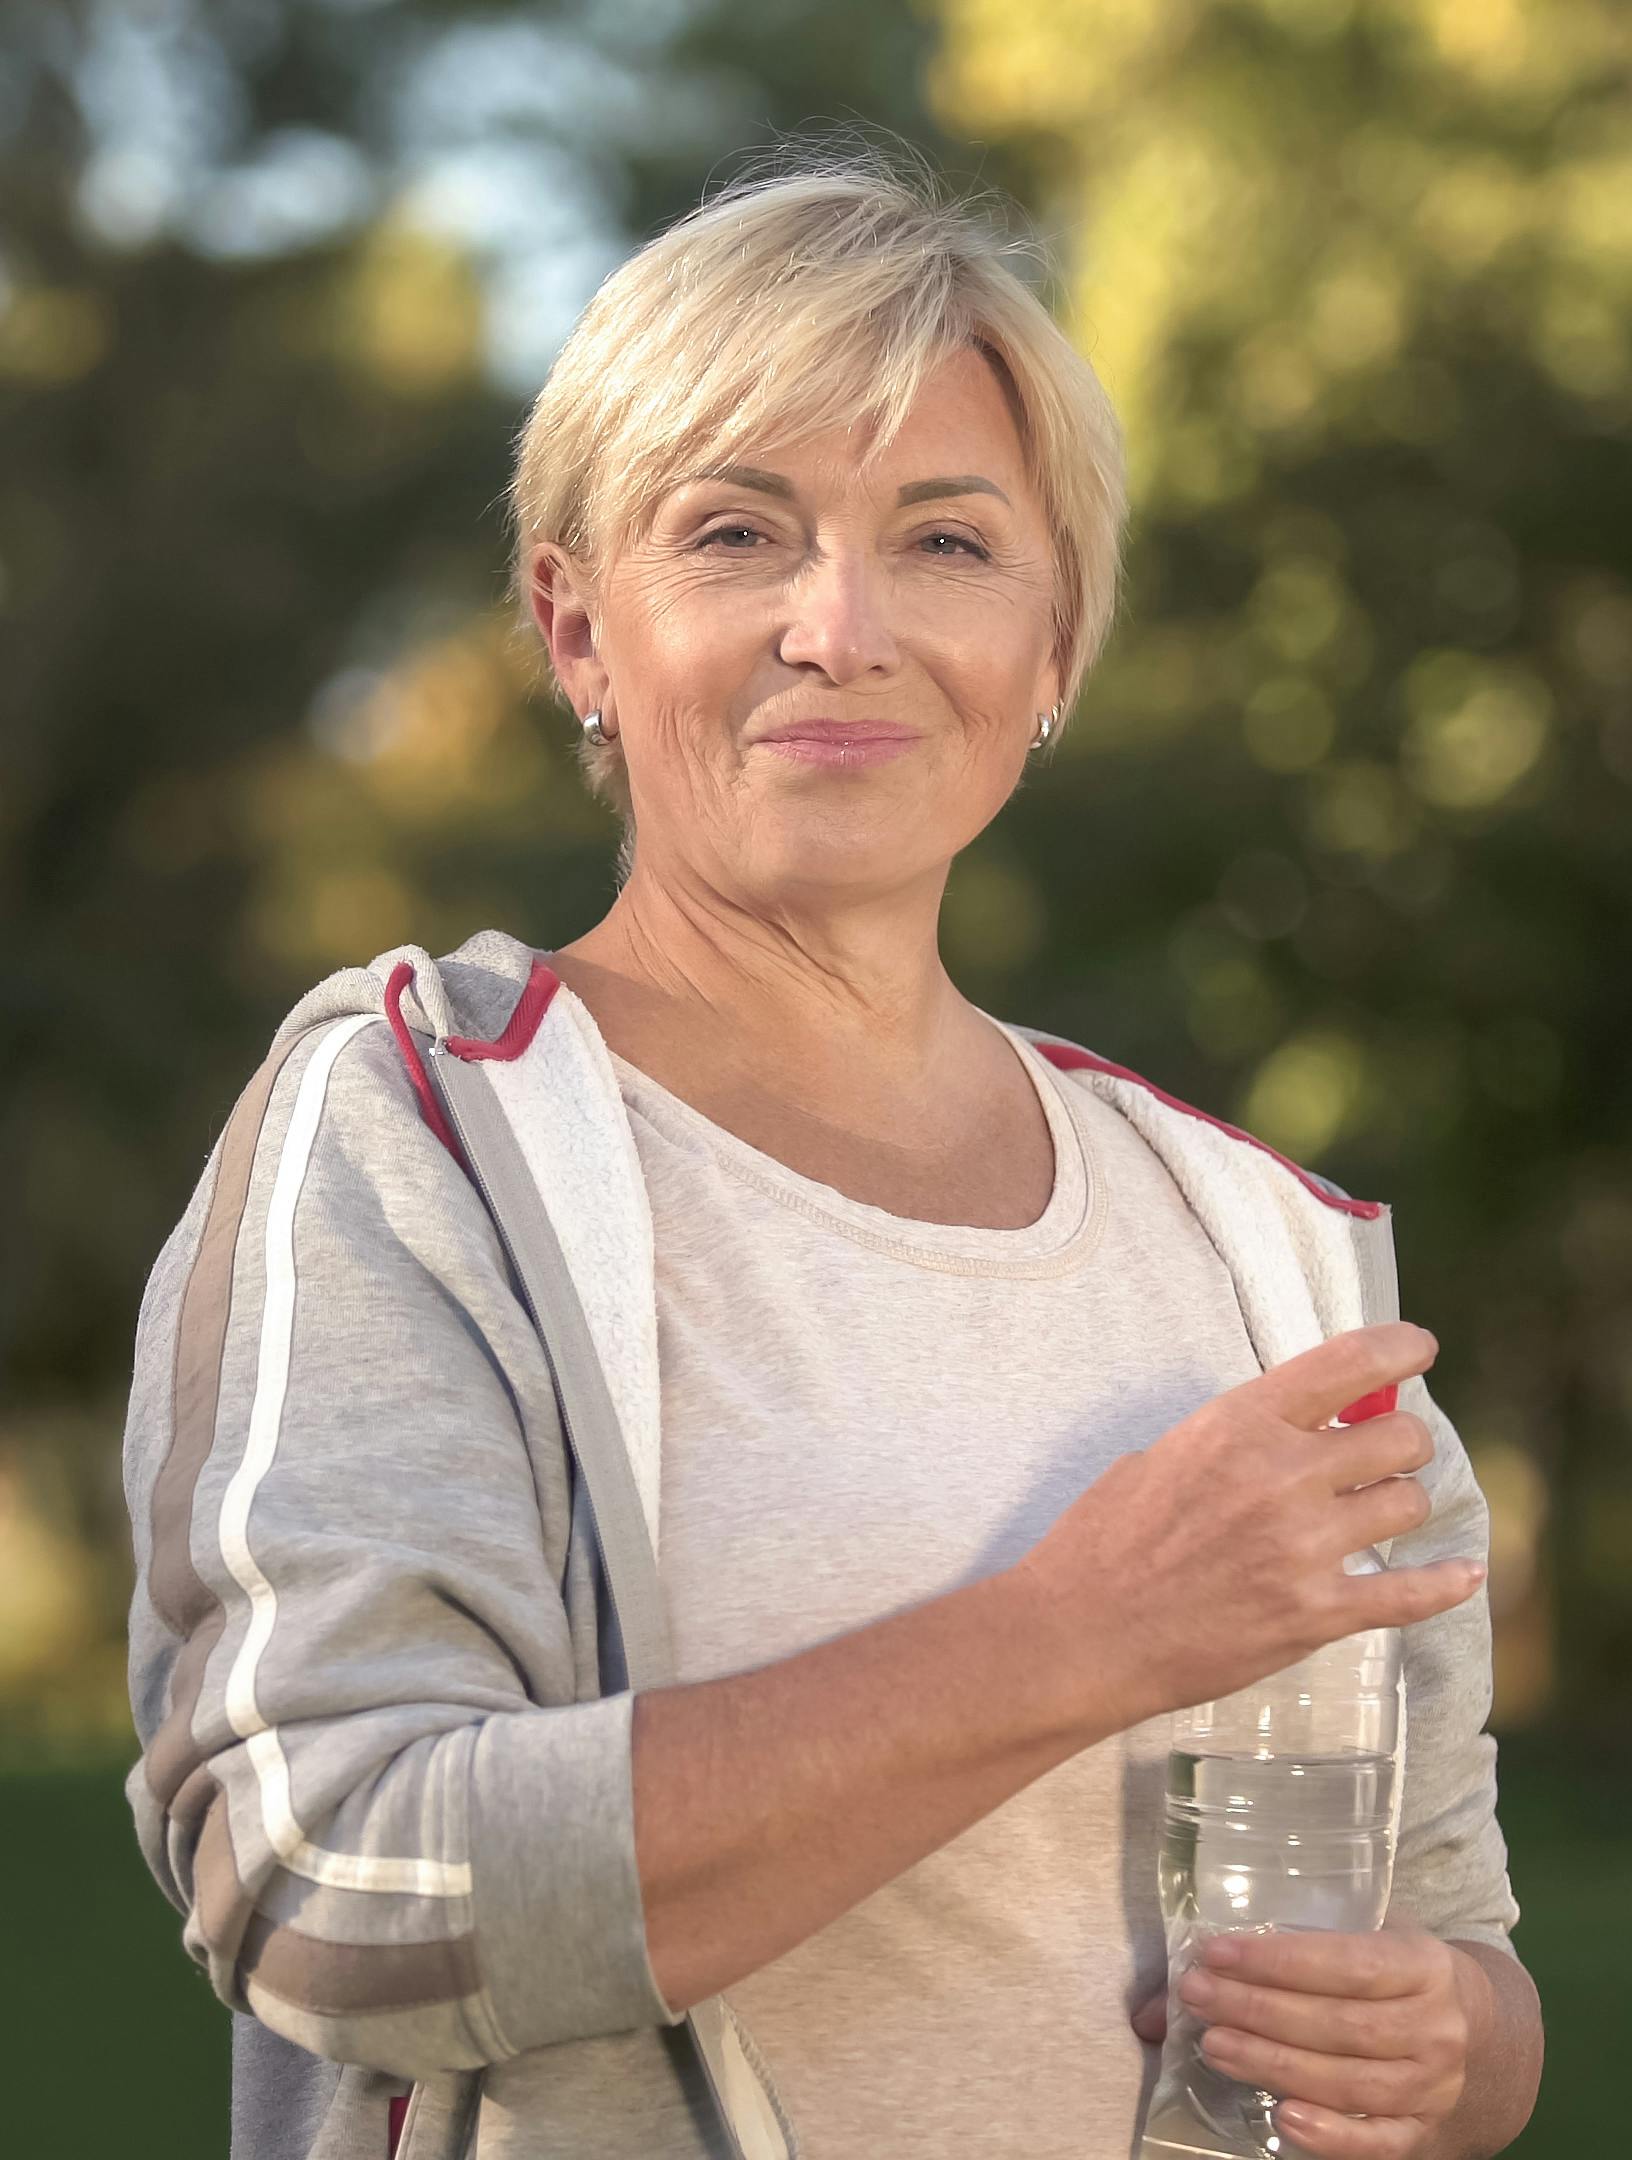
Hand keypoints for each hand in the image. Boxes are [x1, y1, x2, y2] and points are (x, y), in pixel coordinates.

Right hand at [1014, 1323, 1487, 1734]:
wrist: (1082, 1632)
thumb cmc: (1105, 1540)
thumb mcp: (1162, 1455)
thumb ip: (1236, 1438)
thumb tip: (1293, 1429)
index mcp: (1239, 1424)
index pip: (1347, 1364)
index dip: (1400, 1348)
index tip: (1419, 1349)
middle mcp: (1281, 1476)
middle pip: (1398, 1437)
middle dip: (1401, 1443)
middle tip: (1383, 1457)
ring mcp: (1303, 1548)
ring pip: (1408, 1504)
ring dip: (1401, 1503)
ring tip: (1379, 1513)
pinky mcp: (1314, 1614)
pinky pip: (1409, 1594)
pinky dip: (1446, 1584)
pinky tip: (1466, 1574)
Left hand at [1133, 1922, 1491, 2157]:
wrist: (1487, 2036)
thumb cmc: (1399, 1975)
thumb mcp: (1365, 1941)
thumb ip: (1283, 1956)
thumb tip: (1164, 1992)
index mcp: (1424, 1964)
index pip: (1348, 1962)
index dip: (1280, 1960)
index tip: (1216, 1952)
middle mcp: (1436, 2027)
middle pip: (1340, 2025)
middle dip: (1260, 2010)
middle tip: (1199, 1996)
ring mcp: (1434, 2087)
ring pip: (1350, 2082)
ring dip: (1275, 2065)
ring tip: (1215, 2046)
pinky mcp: (1424, 2135)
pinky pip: (1378, 2143)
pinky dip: (1330, 2136)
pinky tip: (1282, 2119)